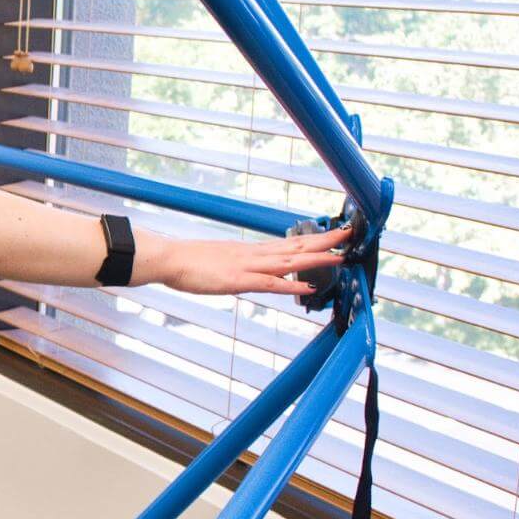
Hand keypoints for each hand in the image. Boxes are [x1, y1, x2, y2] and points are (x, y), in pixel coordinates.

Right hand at [141, 226, 354, 297]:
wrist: (168, 258)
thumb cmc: (188, 262)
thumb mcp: (220, 262)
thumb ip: (239, 266)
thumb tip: (251, 270)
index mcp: (251, 251)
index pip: (289, 244)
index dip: (314, 239)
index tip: (333, 234)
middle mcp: (254, 254)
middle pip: (296, 246)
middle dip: (325, 241)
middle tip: (350, 234)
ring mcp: (247, 266)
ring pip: (289, 260)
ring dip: (317, 258)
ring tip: (341, 255)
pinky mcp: (238, 280)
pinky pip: (270, 283)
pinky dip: (291, 283)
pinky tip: (309, 284)